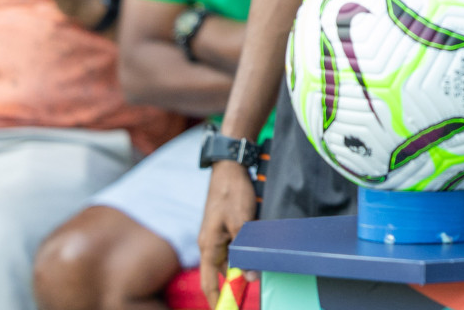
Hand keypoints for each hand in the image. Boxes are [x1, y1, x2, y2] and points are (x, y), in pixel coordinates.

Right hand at [198, 161, 257, 304]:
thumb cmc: (233, 193)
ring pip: (230, 258)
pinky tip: (255, 253)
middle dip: (233, 284)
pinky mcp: (226, 225)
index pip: (209, 281)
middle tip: (247, 294)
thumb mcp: (241, 223)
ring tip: (254, 275)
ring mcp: (218, 233)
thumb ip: (244, 250)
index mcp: (208, 246)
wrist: (230, 167)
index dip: (216, 298)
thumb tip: (250, 276)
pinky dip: (243, 253)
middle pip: (221, 272)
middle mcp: (210, 243)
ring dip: (241, 267)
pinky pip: (234, 246)